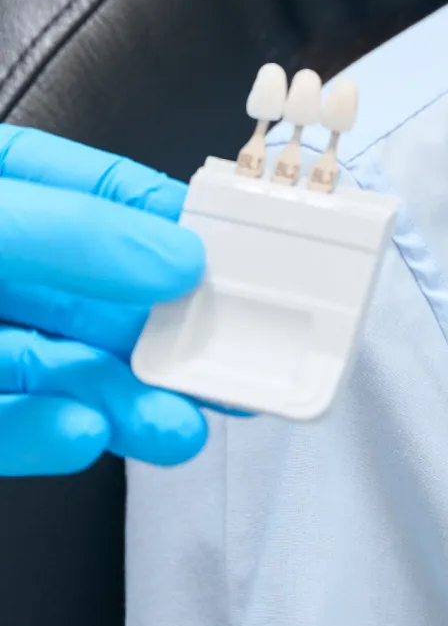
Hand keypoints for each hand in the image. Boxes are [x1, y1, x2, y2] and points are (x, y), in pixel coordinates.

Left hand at [0, 127, 208, 475]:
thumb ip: (73, 233)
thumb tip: (180, 258)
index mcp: (4, 191)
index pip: (104, 196)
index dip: (178, 226)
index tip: (246, 257)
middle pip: (100, 298)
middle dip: (168, 335)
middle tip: (236, 363)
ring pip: (60, 370)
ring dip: (122, 402)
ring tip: (175, 429)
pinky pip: (2, 424)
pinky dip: (44, 434)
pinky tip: (86, 434)